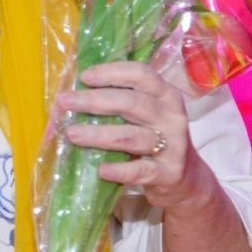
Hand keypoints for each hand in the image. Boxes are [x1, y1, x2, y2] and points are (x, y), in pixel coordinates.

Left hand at [56, 60, 218, 212]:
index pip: (141, 75)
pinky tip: (101, 169)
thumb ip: (118, 101)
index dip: (112, 73)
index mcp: (165, 95)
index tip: (84, 77)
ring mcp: (173, 145)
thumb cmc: (152, 136)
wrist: (185, 178)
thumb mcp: (144, 114)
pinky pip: (141, 170)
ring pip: (132, 137)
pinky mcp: (169, 172)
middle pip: (132, 103)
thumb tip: (72, 93)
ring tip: (72, 134)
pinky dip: (120, 170)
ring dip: (99, 135)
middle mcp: (172, 117)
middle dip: (94, 101)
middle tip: (66, 102)